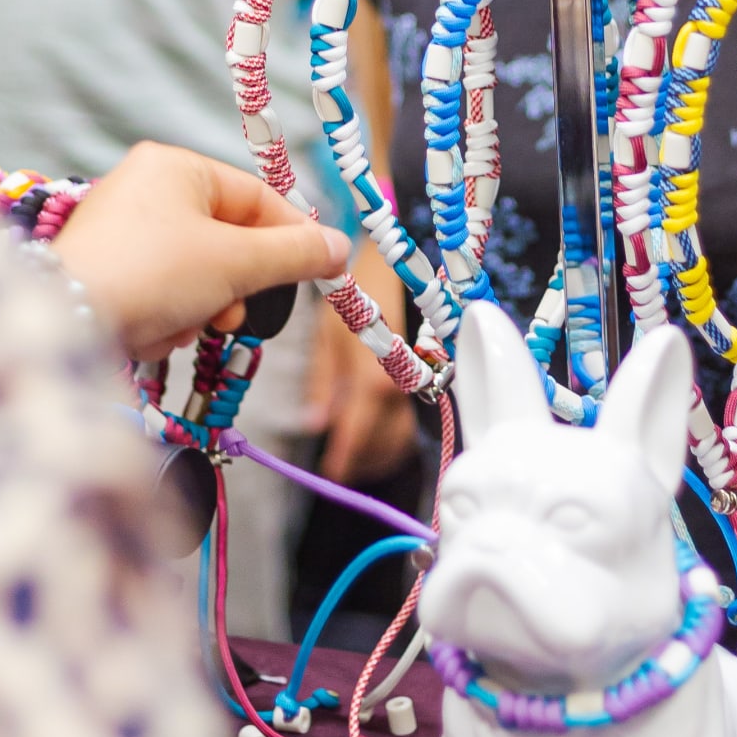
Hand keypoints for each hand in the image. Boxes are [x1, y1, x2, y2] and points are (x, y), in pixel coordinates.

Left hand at [54, 143, 346, 361]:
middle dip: (233, 285)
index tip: (319, 271)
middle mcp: (144, 188)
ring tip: (185, 323)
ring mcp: (121, 229)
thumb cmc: (153, 275)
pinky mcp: (105, 268)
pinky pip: (160, 289)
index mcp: (175, 166)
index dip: (292, 236)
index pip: (255, 196)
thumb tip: (340, 248)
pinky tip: (152, 331)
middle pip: (226, 238)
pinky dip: (166, 314)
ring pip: (195, 271)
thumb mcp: (236, 264)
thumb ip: (294, 254)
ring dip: (200, 306)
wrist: (65, 322)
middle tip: (234, 313)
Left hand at [304, 235, 418, 483]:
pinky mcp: (421, 377)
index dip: (343, 458)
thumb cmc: (356, 291)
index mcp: (371, 378)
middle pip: (382, 444)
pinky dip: (393, 436)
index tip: (330, 473)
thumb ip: (321, 384)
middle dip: (360, 460)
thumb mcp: (326, 334)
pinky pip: (410, 418)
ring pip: (400, 437)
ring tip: (355, 458)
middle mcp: (398, 387)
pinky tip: (376, 437)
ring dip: (378, 453)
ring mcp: (414, 383)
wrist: (397, 263)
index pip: (357, 434)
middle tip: (339, 469)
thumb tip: (315, 424)